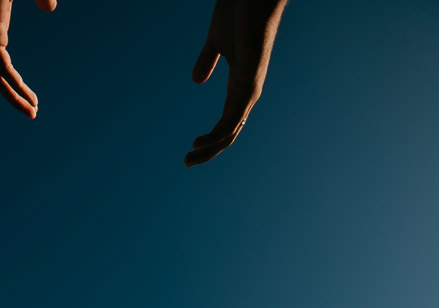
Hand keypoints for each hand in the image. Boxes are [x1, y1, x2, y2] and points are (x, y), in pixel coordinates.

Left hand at [0, 0, 55, 118]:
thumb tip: (49, 10)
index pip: (0, 60)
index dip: (15, 80)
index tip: (31, 95)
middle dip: (14, 95)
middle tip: (33, 111)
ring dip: (14, 97)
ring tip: (33, 112)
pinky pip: (0, 69)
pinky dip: (13, 87)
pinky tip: (28, 98)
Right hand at [185, 0, 287, 166]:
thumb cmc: (238, 11)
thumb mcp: (215, 41)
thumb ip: (207, 60)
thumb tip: (197, 81)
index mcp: (239, 86)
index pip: (226, 123)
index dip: (210, 139)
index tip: (191, 148)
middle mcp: (246, 93)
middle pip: (228, 134)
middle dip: (208, 151)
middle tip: (188, 162)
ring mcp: (250, 90)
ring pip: (230, 131)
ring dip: (210, 148)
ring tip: (191, 157)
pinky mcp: (249, 84)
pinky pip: (233, 119)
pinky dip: (217, 134)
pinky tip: (201, 142)